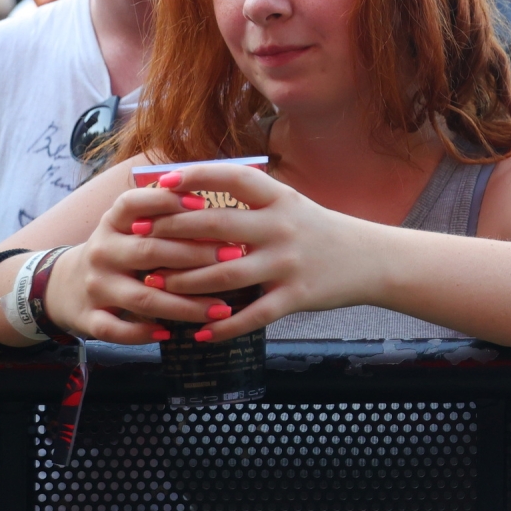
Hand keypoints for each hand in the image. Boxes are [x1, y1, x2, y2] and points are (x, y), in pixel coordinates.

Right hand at [41, 184, 230, 343]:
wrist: (65, 285)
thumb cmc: (120, 250)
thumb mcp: (131, 224)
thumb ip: (164, 213)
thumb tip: (215, 202)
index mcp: (113, 222)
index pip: (133, 203)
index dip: (166, 201)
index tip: (204, 203)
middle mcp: (102, 251)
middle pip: (149, 250)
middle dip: (195, 254)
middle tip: (235, 256)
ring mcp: (95, 286)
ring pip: (142, 296)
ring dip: (185, 305)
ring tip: (222, 308)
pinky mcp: (89, 317)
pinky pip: (116, 330)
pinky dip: (142, 333)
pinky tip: (170, 334)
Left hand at [119, 161, 374, 339]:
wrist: (372, 260)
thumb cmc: (321, 231)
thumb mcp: (292, 205)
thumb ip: (252, 200)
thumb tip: (194, 193)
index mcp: (281, 200)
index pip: (234, 178)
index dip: (196, 177)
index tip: (161, 184)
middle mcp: (282, 228)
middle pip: (216, 227)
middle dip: (171, 232)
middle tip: (139, 237)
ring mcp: (288, 264)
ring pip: (223, 276)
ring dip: (184, 282)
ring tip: (156, 286)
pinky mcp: (296, 296)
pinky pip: (252, 316)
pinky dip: (223, 328)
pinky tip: (200, 334)